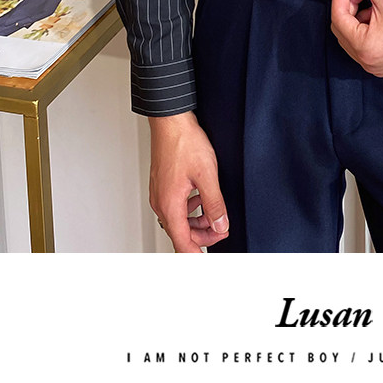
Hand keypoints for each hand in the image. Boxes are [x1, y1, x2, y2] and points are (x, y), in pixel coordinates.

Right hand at [148, 111, 228, 251]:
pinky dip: (191, 208)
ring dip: (198, 221)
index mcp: (170, 205)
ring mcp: (160, 193)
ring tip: (215, 214)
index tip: (207, 261)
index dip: (197, 255)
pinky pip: (177, 206)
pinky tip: (202, 198)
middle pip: (181, 233)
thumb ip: (214, 204)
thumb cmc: (183, 142)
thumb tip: (220, 225)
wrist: (171, 121)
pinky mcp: (163, 184)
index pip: (182, 243)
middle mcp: (161, 202)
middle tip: (222, 230)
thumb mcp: (207, 175)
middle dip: (203, 236)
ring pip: (179, 219)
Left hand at [328, 0, 382, 78]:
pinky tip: (381, 16)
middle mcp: (369, 64)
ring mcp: (379, 68)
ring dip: (357, 17)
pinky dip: (367, 30)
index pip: (338, 18)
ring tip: (374, 2)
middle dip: (348, 6)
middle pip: (343, 30)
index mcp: (366, 48)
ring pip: (354, 39)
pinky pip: (366, 48)